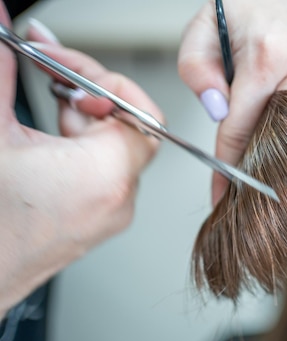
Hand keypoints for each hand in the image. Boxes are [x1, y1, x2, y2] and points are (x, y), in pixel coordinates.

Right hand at [0, 11, 161, 316]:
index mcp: (105, 174)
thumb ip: (2, 73)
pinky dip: (82, 153)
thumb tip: (4, 36)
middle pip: (128, 127)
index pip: (140, 111)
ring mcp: (111, 215)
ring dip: (82, 125)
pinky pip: (105, 177)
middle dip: (88, 98)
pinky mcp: (99, 225)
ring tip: (40, 122)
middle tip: (49, 81)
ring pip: (115, 151)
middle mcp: (120, 198)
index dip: (104, 82)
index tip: (67, 68)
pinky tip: (46, 150)